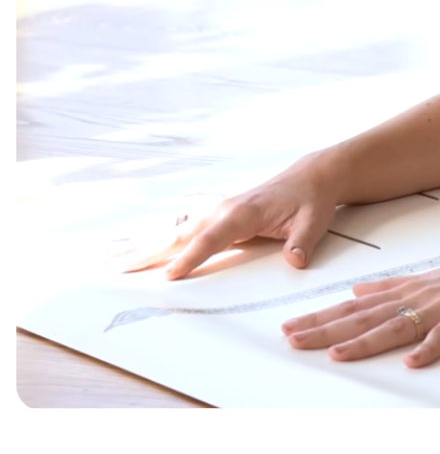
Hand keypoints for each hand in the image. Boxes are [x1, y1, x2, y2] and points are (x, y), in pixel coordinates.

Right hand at [120, 155, 344, 279]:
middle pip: (180, 235)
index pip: (211, 239)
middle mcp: (223, 210)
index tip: (169, 276)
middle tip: (117, 271)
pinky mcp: (216, 215)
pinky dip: (158, 239)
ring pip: (174, 232)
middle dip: (149, 253)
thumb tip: (295, 260)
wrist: (312, 177)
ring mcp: (216, 211)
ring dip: (144, 246)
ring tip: (111, 261)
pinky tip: (137, 249)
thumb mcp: (314, 220)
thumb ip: (302, 241)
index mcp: (243, 213)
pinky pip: (182, 230)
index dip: (190, 258)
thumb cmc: (311, 200)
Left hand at [280, 242, 439, 367]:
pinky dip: (430, 349)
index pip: (358, 305)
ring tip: (336, 354)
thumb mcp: (435, 277)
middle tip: (293, 339)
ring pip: (398, 325)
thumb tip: (360, 289)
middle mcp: (423, 295)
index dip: (324, 316)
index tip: (292, 326)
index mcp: (413, 289)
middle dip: (327, 328)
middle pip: (367, 315)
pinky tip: (413, 362)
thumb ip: (397, 287)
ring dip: (366, 341)